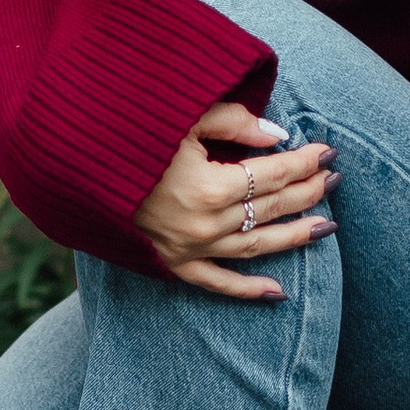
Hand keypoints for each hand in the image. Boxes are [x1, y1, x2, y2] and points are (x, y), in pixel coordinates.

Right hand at [133, 99, 335, 303]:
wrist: (75, 169)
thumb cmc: (130, 134)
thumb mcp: (182, 117)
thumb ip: (233, 122)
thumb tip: (277, 136)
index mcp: (209, 186)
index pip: (273, 173)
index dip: (305, 161)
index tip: (327, 151)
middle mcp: (205, 223)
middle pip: (270, 207)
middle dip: (307, 191)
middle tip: (333, 179)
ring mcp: (190, 248)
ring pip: (256, 246)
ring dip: (294, 236)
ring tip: (326, 227)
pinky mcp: (173, 264)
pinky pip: (217, 283)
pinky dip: (248, 290)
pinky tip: (279, 293)